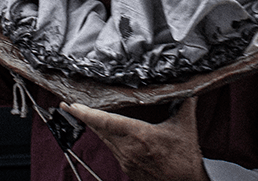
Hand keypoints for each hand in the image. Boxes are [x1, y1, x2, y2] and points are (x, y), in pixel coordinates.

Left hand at [61, 98, 208, 180]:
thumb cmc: (185, 160)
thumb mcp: (186, 127)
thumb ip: (186, 104)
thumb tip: (189, 88)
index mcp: (139, 135)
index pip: (105, 121)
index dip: (85, 113)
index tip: (70, 105)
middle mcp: (128, 148)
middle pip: (98, 130)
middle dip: (82, 117)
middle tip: (67, 106)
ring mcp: (126, 160)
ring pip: (104, 139)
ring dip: (94, 127)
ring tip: (84, 114)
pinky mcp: (127, 168)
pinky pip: (113, 149)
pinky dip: (107, 138)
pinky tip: (107, 132)